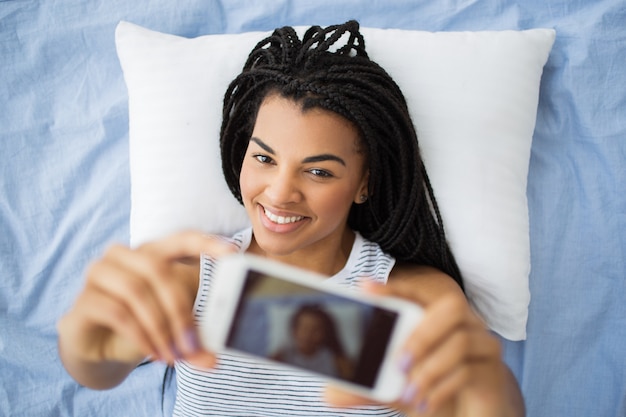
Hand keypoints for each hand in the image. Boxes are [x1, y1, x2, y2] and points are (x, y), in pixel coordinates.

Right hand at [57, 231, 236, 379]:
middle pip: (158, 269)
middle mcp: (124, 257)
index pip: (182, 238)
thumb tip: (214, 361)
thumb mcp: (173, 327)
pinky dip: (140, 335)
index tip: (232, 255)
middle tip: (192, 343)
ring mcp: (100, 274)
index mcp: (153, 252)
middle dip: (179, 309)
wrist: (101, 349)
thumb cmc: (143, 325)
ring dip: (160, 327)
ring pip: (136, 291)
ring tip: (173, 355)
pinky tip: (153, 353)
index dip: (206, 243)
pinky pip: (117, 312)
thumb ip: (194, 338)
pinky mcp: (85, 300)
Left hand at [325, 275, 522, 416]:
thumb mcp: (396, 391)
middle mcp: (465, 323)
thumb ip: (368, 389)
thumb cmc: (433, 393)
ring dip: (429, 368)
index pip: (418, 292)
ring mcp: (483, 345)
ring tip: (407, 392)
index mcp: (437, 318)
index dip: (394, 288)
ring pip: (461, 340)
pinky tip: (424, 405)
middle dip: (421, 332)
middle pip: (450, 306)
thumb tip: (330, 393)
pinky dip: (442, 388)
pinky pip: (469, 370)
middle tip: (397, 361)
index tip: (364, 288)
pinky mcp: (492, 372)